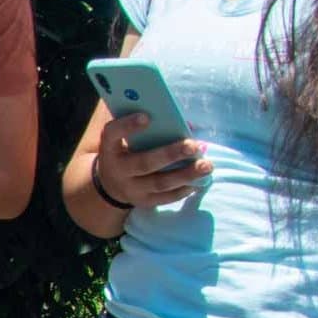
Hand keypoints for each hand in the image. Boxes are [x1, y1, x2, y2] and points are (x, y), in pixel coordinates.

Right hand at [92, 112, 208, 208]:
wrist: (110, 184)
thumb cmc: (126, 150)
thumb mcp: (125, 138)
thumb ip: (145, 127)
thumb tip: (184, 124)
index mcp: (110, 148)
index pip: (112, 134)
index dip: (127, 126)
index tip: (147, 116)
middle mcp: (117, 170)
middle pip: (145, 163)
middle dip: (171, 154)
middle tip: (194, 146)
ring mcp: (130, 189)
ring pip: (159, 183)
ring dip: (185, 174)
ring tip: (207, 166)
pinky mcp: (143, 201)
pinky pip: (165, 198)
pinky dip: (183, 190)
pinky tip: (199, 181)